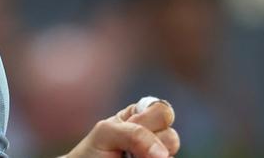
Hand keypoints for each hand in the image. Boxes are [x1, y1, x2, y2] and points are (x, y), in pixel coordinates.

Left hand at [61, 99, 179, 157]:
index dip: (149, 121)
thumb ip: (135, 132)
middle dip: (150, 143)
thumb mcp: (106, 132)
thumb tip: (163, 154)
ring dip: (150, 157)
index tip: (130, 127)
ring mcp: (155, 155)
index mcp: (140, 118)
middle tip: (127, 150)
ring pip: (171, 154)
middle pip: (172, 136)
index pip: (162, 111)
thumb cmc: (91, 153)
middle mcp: (152, 137)